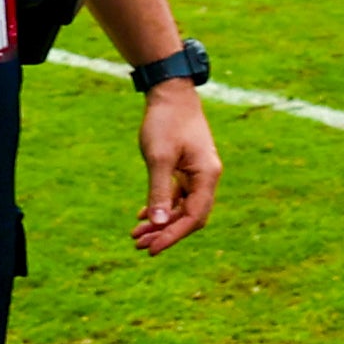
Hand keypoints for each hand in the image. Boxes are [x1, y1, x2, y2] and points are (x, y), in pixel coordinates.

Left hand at [135, 80, 218, 252]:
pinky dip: (162, 208)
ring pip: (182, 208)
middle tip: (140, 247)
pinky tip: (142, 217)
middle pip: (191, 216)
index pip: (194, 216)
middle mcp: (206, 177)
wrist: (170, 93)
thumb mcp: (159, 158)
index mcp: (207, 176)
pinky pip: (178, 196)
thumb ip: (160, 192)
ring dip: (161, 223)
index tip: (152, 249)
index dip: (173, 236)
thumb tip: (159, 224)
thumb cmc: (166, 122)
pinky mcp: (187, 168)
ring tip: (136, 236)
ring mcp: (198, 173)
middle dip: (166, 233)